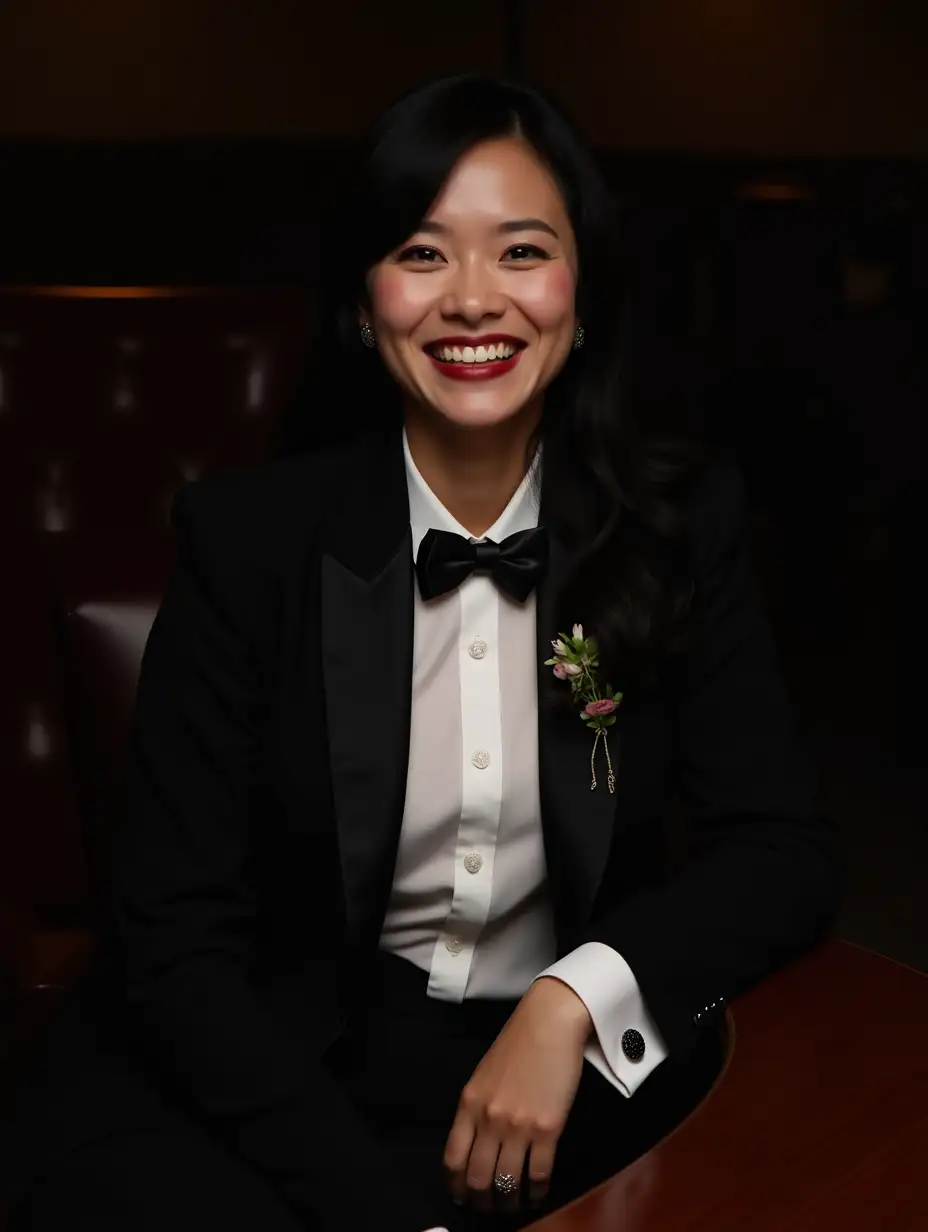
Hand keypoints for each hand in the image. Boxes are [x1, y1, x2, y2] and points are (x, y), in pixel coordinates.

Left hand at [442, 977, 591, 1212]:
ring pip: (506, 1182)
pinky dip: (535, 1192)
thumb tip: (476, 1144)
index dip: (455, 1186)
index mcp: (469, 1103)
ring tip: (513, 1208)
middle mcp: (489, 1118)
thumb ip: (477, 1109)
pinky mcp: (548, 1129)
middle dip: (481, 1202)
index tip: (462, 1198)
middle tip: (488, 1211)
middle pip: (477, 1178)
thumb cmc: (519, 1044)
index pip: (452, 1159)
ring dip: (508, 1202)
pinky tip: (536, 1194)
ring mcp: (518, 1125)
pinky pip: (537, 1174)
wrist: (551, 1022)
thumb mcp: (484, 1075)